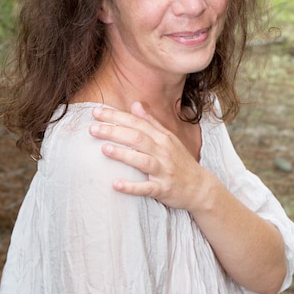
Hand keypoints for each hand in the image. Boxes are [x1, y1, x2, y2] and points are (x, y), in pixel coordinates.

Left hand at [90, 102, 205, 209]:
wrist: (200, 188)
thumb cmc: (180, 162)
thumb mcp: (169, 139)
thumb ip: (152, 122)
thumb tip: (135, 104)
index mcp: (163, 138)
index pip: (137, 123)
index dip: (116, 116)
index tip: (96, 113)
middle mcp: (163, 151)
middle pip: (137, 138)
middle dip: (114, 132)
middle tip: (92, 129)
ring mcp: (164, 170)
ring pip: (142, 160)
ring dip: (123, 154)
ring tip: (104, 149)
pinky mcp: (164, 189)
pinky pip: (146, 188)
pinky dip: (131, 186)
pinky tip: (116, 184)